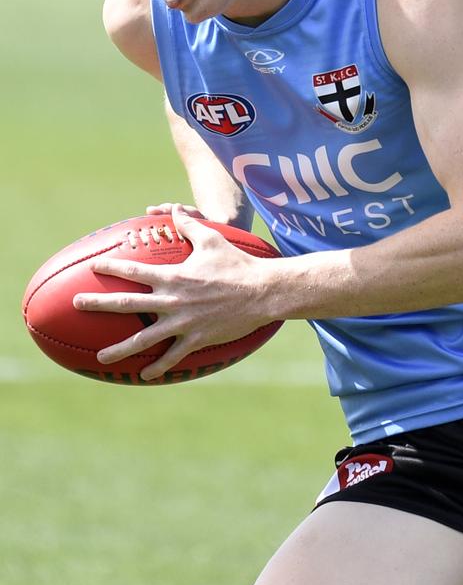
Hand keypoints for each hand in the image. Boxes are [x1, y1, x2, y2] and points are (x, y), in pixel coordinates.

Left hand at [73, 205, 275, 380]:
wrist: (262, 292)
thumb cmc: (238, 263)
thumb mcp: (212, 239)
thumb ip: (189, 225)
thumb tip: (174, 210)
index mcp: (173, 276)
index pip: (134, 271)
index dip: (112, 267)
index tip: (95, 267)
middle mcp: (172, 300)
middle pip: (127, 304)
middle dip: (99, 303)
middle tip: (78, 304)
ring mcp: (183, 322)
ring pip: (144, 339)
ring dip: (119, 348)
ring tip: (100, 356)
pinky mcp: (196, 338)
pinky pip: (173, 356)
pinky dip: (158, 366)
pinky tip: (145, 374)